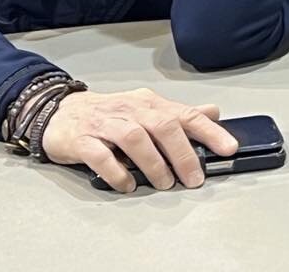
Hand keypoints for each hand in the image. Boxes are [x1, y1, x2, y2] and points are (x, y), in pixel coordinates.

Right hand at [41, 87, 237, 193]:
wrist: (61, 112)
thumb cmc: (109, 114)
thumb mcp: (146, 110)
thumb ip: (178, 114)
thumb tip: (213, 112)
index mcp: (148, 104)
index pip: (184, 114)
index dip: (209, 131)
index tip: (228, 147)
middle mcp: (130, 110)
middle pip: (163, 126)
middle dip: (182, 153)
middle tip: (193, 178)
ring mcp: (105, 123)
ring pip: (135, 138)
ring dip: (153, 163)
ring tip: (164, 183)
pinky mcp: (82, 140)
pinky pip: (101, 155)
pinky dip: (117, 171)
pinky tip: (127, 184)